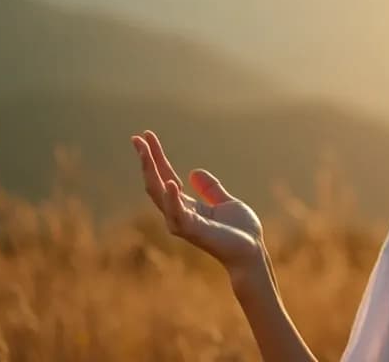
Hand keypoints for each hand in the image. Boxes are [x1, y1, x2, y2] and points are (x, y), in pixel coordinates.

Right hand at [132, 130, 263, 272]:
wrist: (251, 252)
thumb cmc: (240, 231)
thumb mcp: (225, 202)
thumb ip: (210, 188)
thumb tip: (194, 171)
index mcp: (187, 205)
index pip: (165, 176)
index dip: (156, 157)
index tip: (146, 136)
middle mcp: (179, 212)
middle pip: (156, 182)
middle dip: (146, 160)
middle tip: (137, 138)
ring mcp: (183, 222)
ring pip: (159, 195)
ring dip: (151, 172)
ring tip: (145, 151)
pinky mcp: (193, 230)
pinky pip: (177, 213)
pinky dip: (172, 198)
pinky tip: (170, 181)